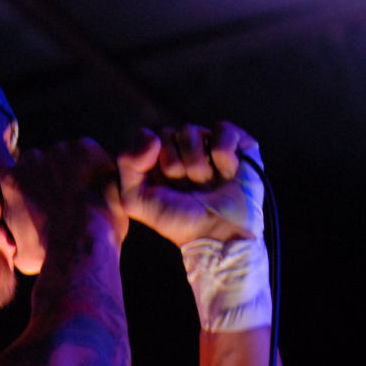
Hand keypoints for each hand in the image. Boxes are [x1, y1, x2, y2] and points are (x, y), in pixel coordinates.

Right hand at [1, 138, 127, 273]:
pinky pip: (89, 152)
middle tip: (68, 201)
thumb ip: (16, 234)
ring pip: (66, 156)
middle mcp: (31, 158)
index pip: (20, 177)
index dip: (36, 190)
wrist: (81, 244)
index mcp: (10, 179)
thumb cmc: (49, 254)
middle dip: (53, 177)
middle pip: (42, 163)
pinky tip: (97, 188)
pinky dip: (95, 166)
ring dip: (73, 170)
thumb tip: (16, 239)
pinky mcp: (85, 148)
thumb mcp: (21, 253)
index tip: (49, 205)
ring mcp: (58, 151)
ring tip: (85, 196)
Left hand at [117, 122, 263, 245]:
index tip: (164, 185)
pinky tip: (226, 174)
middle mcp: (184, 147)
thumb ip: (127, 165)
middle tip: (188, 188)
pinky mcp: (238, 143)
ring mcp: (210, 143)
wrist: (217, 235)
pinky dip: (222, 156)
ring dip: (197, 166)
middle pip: (168, 133)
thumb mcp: (136, 199)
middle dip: (174, 166)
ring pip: (191, 132)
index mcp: (160, 157)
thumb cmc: (178, 220)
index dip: (153, 161)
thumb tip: (150, 136)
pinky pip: (222, 130)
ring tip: (207, 184)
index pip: (147, 136)